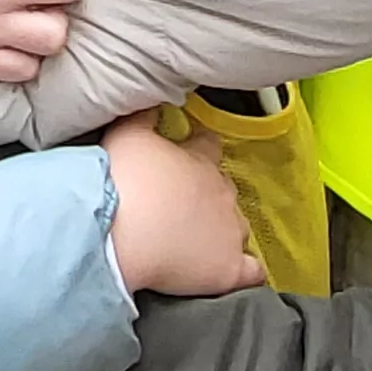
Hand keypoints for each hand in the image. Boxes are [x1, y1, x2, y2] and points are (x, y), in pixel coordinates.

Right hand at [97, 112, 264, 296]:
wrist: (120, 233)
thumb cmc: (121, 181)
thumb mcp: (126, 134)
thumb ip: (143, 115)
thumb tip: (153, 98)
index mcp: (200, 160)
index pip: (210, 146)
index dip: (201, 148)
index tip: (190, 151)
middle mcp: (223, 193)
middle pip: (226, 189)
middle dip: (209, 196)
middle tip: (181, 206)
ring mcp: (230, 232)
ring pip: (239, 229)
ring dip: (224, 233)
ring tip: (199, 242)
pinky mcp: (228, 269)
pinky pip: (252, 271)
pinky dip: (247, 271)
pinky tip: (237, 272)